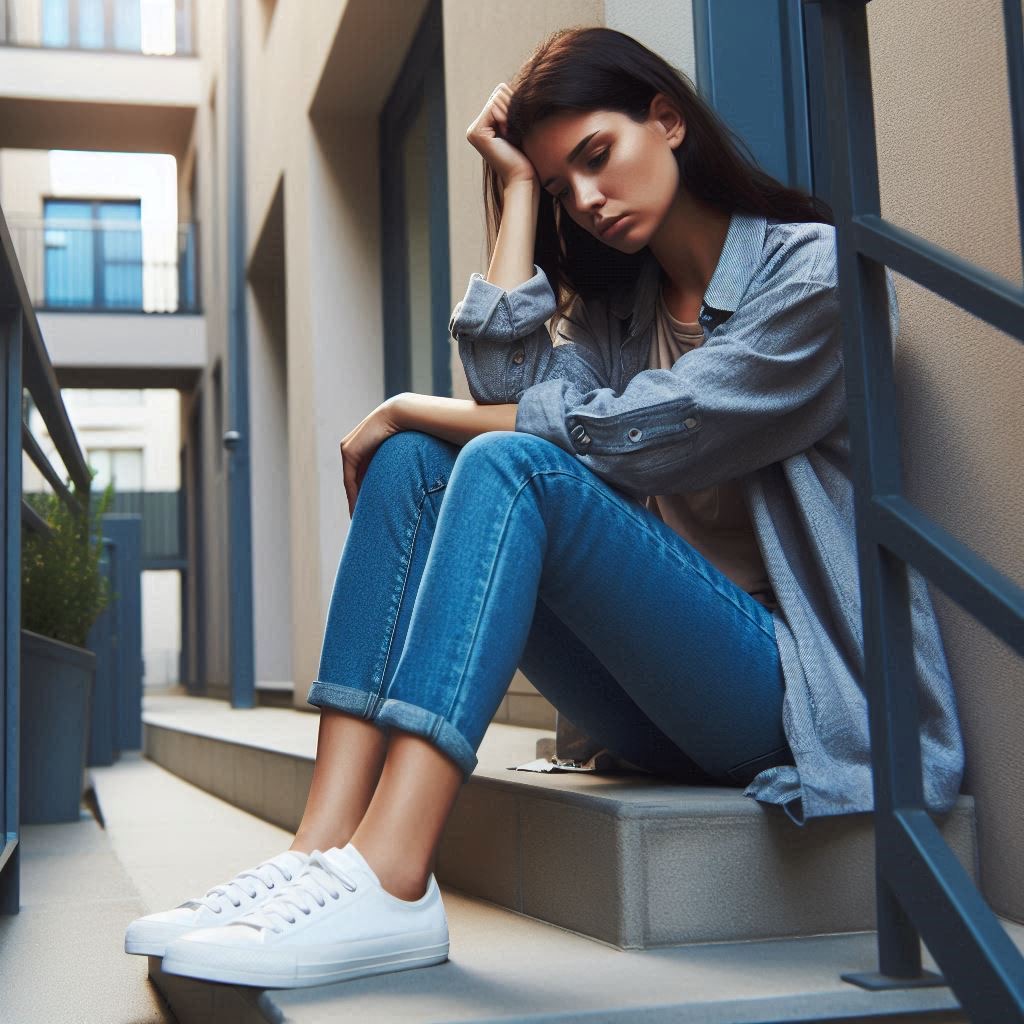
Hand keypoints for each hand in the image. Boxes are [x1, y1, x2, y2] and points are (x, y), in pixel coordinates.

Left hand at [340, 395, 405, 517]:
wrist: (401, 414)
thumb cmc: (410, 431)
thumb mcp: (403, 453)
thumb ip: (402, 464)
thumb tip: (419, 476)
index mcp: (366, 447)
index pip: (362, 475)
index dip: (365, 494)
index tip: (371, 511)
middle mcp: (354, 447)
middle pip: (355, 480)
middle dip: (359, 500)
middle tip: (364, 521)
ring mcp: (349, 448)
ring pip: (351, 482)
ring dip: (355, 501)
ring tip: (360, 521)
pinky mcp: (349, 451)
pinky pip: (350, 479)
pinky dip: (353, 496)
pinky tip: (357, 511)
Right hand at [466, 83, 537, 190]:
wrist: (524, 178)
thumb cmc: (529, 156)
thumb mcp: (522, 125)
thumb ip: (515, 106)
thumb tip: (516, 84)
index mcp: (486, 124)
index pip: (502, 91)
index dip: (516, 103)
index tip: (520, 126)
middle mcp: (476, 126)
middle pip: (499, 91)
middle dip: (513, 107)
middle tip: (517, 131)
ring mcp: (474, 130)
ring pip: (497, 97)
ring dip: (511, 114)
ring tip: (513, 135)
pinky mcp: (476, 133)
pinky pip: (494, 106)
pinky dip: (506, 117)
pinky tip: (508, 135)